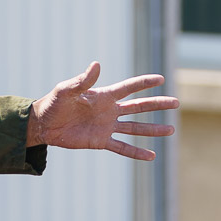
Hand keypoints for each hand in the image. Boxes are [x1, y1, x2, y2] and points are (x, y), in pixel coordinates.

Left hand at [26, 62, 178, 160]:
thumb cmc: (54, 103)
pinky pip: (122, 147)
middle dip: (157, 104)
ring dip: (152, 130)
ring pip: (135, 128)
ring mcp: (107, 126)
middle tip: (176, 102)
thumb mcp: (66, 90)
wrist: (44, 124)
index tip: (161, 79)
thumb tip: (96, 65)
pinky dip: (136, 152)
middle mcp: (109, 110)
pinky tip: (151, 156)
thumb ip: (82, 80)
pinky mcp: (100, 141)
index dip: (144, 83)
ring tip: (171, 130)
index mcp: (103, 96)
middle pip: (139, 107)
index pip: (129, 87)